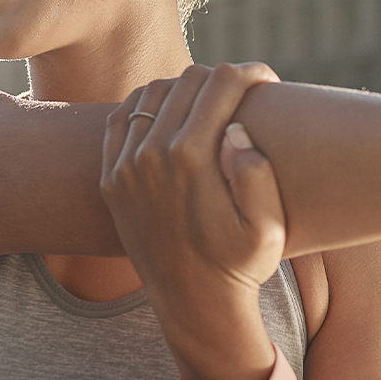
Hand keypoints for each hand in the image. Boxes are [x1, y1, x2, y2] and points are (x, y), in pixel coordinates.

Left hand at [101, 63, 286, 379]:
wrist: (194, 305)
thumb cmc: (241, 266)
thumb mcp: (268, 229)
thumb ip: (257, 174)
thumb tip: (236, 129)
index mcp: (192, 158)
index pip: (221, 83)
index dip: (251, 73)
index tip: (269, 82)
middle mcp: (151, 154)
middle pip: (188, 80)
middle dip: (223, 77)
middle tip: (245, 92)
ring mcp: (124, 165)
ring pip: (153, 91)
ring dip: (186, 88)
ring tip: (212, 103)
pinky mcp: (111, 177)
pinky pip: (122, 116)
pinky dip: (147, 104)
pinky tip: (172, 113)